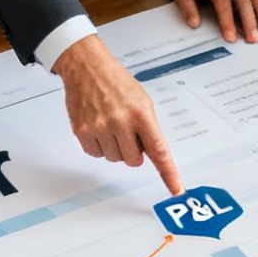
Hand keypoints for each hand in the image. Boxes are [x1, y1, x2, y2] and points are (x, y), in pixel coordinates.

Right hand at [54, 36, 181, 194]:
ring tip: (110, 124)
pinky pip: (96, 154)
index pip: (158, 149)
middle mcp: (120, 121)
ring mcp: (99, 127)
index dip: (168, 172)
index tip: (176, 189)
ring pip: (114, 159)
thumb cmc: (116, 82)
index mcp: (141, 113)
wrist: (86, 67)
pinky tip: (98, 127)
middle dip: (132, 151)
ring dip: (114, 147)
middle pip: (133, 161)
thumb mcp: (142, 101)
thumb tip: (152, 154)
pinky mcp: (81, 131)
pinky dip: (99, 145)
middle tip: (126, 131)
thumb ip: (148, 128)